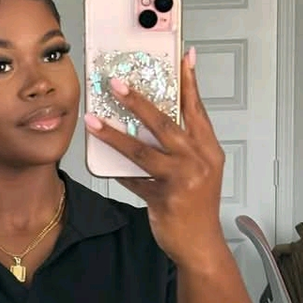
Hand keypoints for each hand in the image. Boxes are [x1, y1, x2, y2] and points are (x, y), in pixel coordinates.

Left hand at [84, 48, 226, 268]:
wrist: (200, 245)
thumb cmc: (196, 208)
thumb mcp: (197, 172)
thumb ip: (178, 148)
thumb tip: (146, 125)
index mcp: (208, 150)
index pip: (196, 109)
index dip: (189, 82)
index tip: (183, 56)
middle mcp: (199, 160)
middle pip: (165, 123)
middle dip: (138, 100)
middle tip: (117, 83)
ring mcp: (183, 179)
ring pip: (143, 149)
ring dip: (114, 133)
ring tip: (93, 119)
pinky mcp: (165, 198)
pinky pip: (133, 179)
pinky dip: (116, 169)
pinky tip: (100, 158)